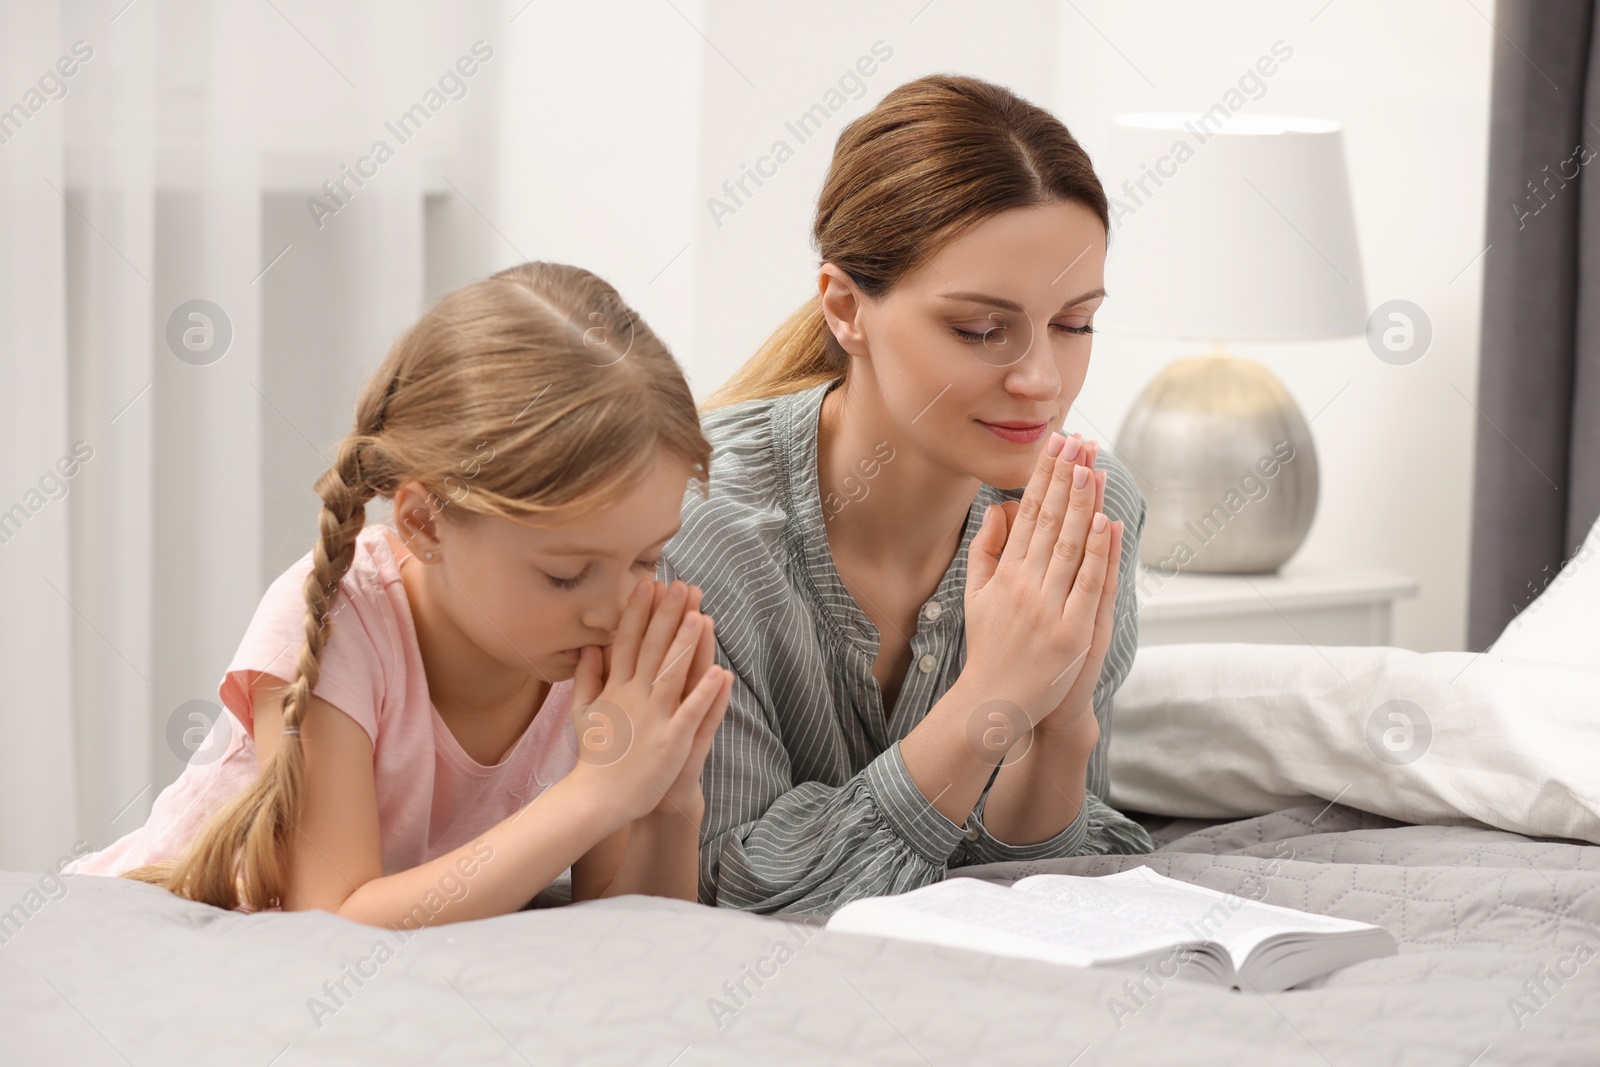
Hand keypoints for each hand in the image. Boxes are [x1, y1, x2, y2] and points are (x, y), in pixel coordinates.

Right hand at [566, 579, 731, 822]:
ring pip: (672, 674)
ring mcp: (652, 718)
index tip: (647, 583)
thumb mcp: (582, 711)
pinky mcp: (670, 741)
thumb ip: (587, 677)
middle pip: (652, 649)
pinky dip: (704, 694)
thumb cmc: (594, 754)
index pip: (626, 641)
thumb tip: (589, 646)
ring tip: (702, 616)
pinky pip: (690, 713)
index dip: (638, 611)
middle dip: (667, 615)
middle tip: (681, 585)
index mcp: (614, 688)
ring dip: (687, 645)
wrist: (597, 798)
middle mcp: (633, 697)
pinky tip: (719, 673)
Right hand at [963, 431, 1119, 727]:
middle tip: (1076, 440)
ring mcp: (1048, 608)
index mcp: (1004, 573)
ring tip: (1090, 466)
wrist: (994, 701)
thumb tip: (997, 509)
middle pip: (1049, 521)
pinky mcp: (1071, 632)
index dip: (1042, 477)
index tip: (1054, 445)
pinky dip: (1097, 553)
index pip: (1027, 513)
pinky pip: (1087, 584)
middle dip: (1063, 477)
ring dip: (1082, 504)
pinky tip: (1105, 522)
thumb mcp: (975, 595)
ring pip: (1069, 545)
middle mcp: (1024, 585)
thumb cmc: (989, 647)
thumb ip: (985, 551)